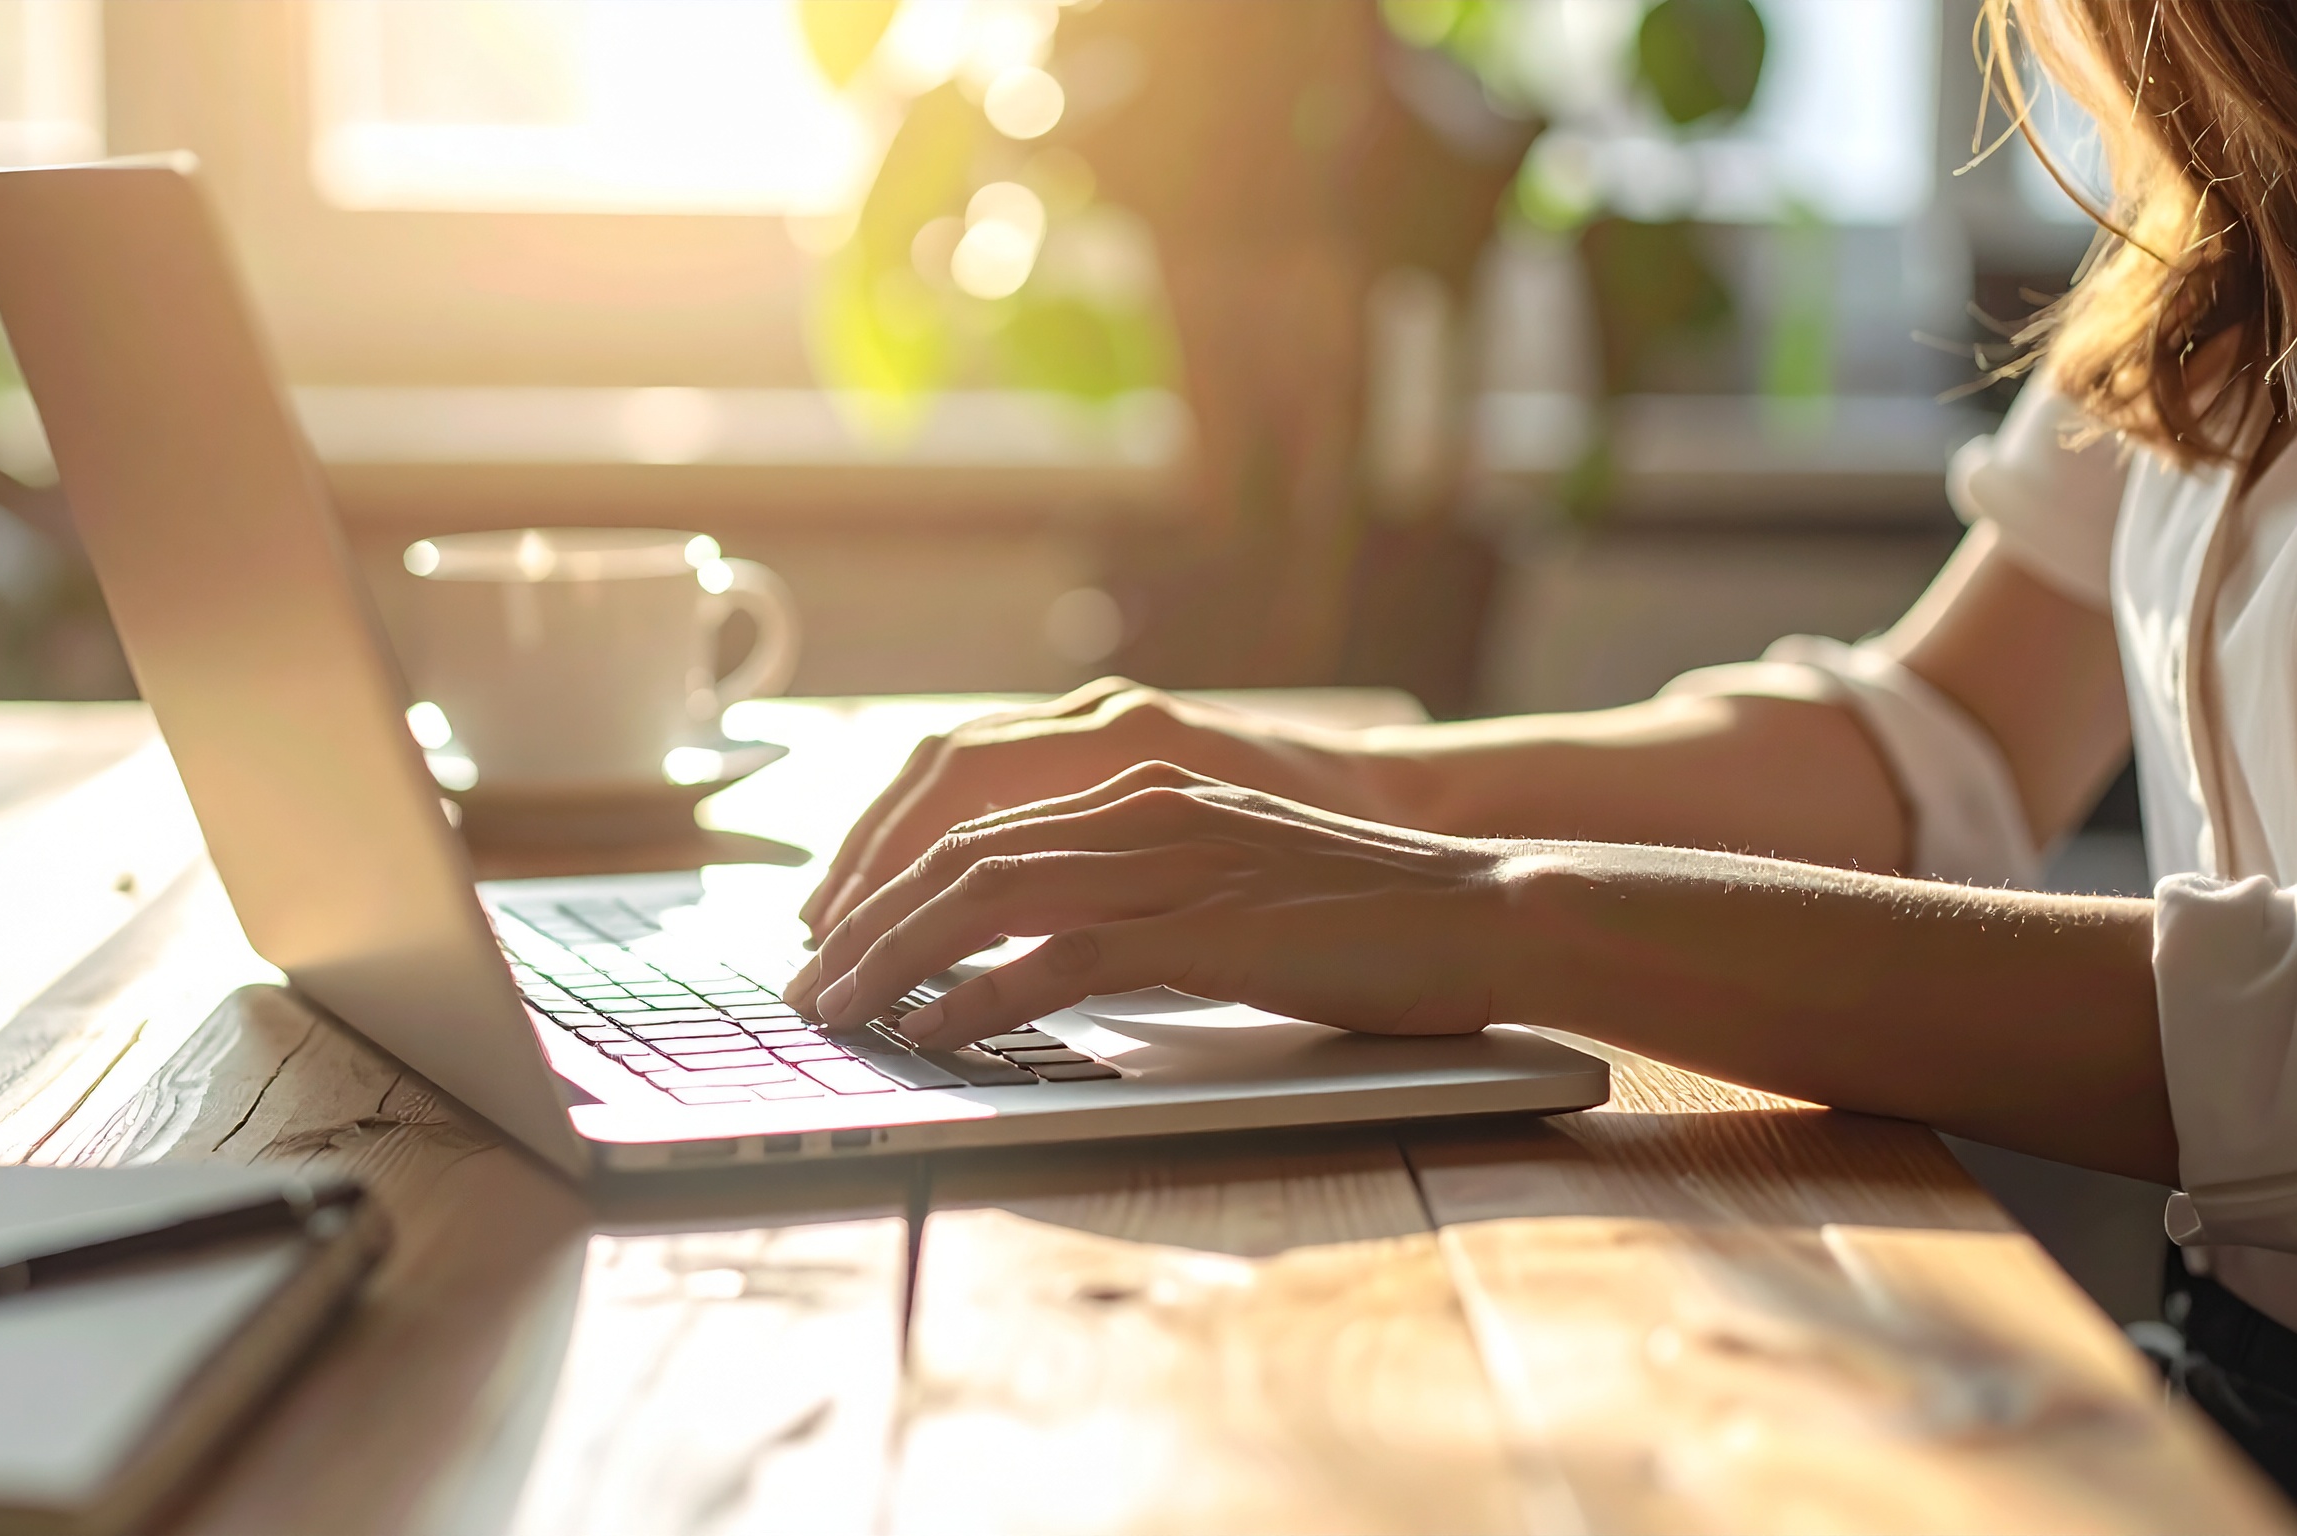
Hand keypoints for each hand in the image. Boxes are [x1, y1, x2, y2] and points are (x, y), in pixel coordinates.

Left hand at [783, 762, 1514, 1048]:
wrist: (1490, 911)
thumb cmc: (1372, 919)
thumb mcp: (1234, 887)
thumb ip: (1144, 899)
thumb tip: (1051, 954)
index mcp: (1144, 790)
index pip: (978, 823)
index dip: (889, 880)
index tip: (836, 941)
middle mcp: (1143, 807)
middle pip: (958, 853)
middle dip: (864, 923)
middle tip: (806, 990)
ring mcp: (1172, 860)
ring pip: (986, 896)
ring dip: (894, 960)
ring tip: (838, 1016)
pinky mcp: (1203, 926)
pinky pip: (1058, 958)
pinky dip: (979, 998)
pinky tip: (933, 1035)